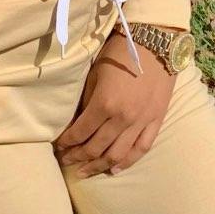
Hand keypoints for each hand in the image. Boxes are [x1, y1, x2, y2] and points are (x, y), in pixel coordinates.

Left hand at [54, 28, 175, 176]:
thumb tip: (77, 122)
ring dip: (98, 166)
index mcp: (104, 104)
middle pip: (96, 148)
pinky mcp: (156, 120)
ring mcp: (142, 122)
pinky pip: (141, 148)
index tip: (58, 146)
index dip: (66, 142)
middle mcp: (123, 118)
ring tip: (85, 171)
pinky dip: (127, 161)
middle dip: (78, 157)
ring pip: (117, 154)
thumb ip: (87, 101)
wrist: (156, 42)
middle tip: (66, 161)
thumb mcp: (96, 74)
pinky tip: (115, 169)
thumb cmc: (120, 53)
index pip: (80, 132)